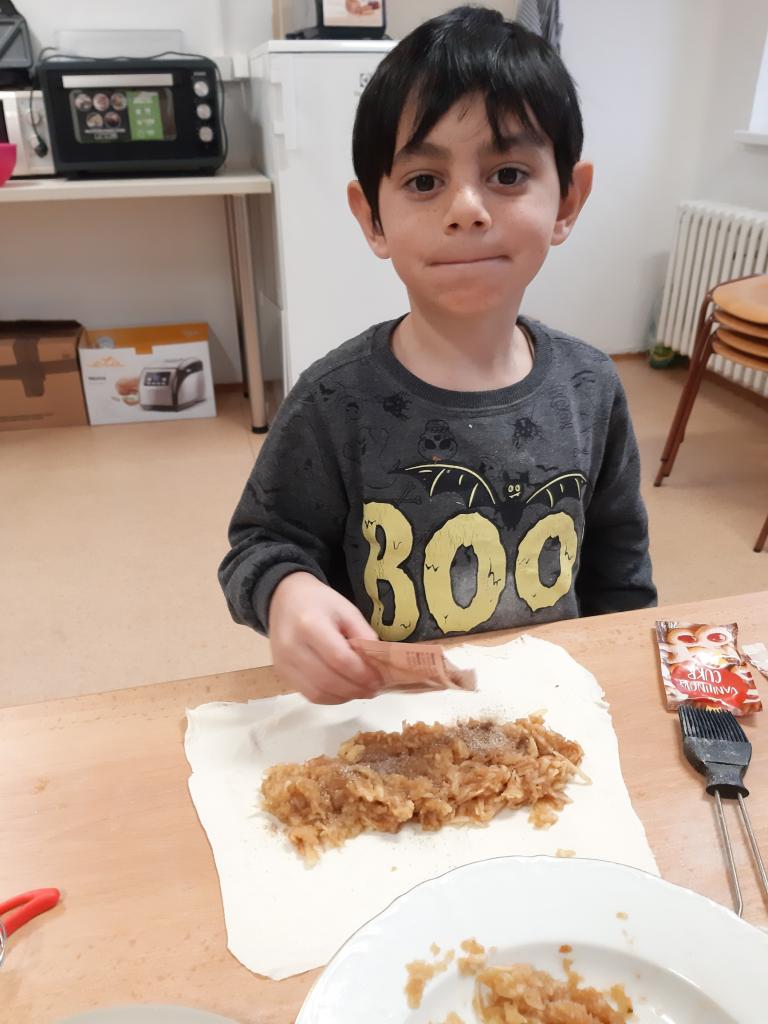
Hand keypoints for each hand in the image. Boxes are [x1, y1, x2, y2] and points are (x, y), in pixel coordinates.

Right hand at [268, 572, 381, 703]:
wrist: (285, 599)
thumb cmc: (319, 602)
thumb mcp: (347, 610)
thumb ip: (364, 635)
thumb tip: (379, 664)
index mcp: (309, 625)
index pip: (340, 659)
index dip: (363, 673)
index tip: (380, 678)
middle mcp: (292, 647)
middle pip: (328, 680)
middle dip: (356, 689)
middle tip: (375, 688)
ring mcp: (283, 663)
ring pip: (318, 693)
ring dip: (344, 697)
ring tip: (362, 690)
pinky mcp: (281, 673)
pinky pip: (309, 695)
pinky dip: (331, 697)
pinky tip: (344, 690)